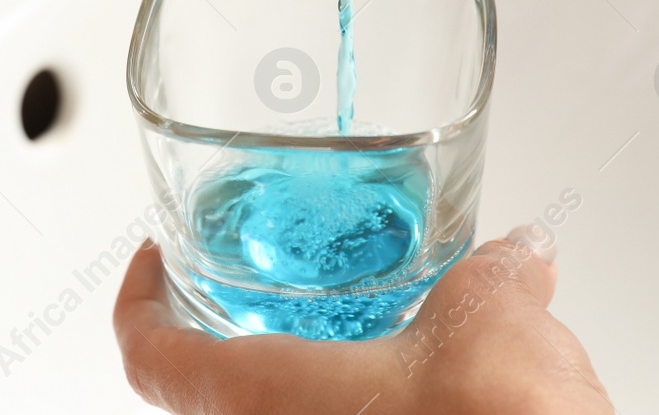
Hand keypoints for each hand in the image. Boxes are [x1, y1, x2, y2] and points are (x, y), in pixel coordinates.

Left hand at [113, 231, 610, 414]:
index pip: (149, 355)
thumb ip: (496, 275)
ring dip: (303, 380)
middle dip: (236, 334)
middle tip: (257, 286)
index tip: (153, 259)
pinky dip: (357, 411)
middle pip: (210, 393)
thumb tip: (518, 260)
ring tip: (352, 330)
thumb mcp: (490, 314)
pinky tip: (422, 388)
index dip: (140, 301)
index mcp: (256, 400)